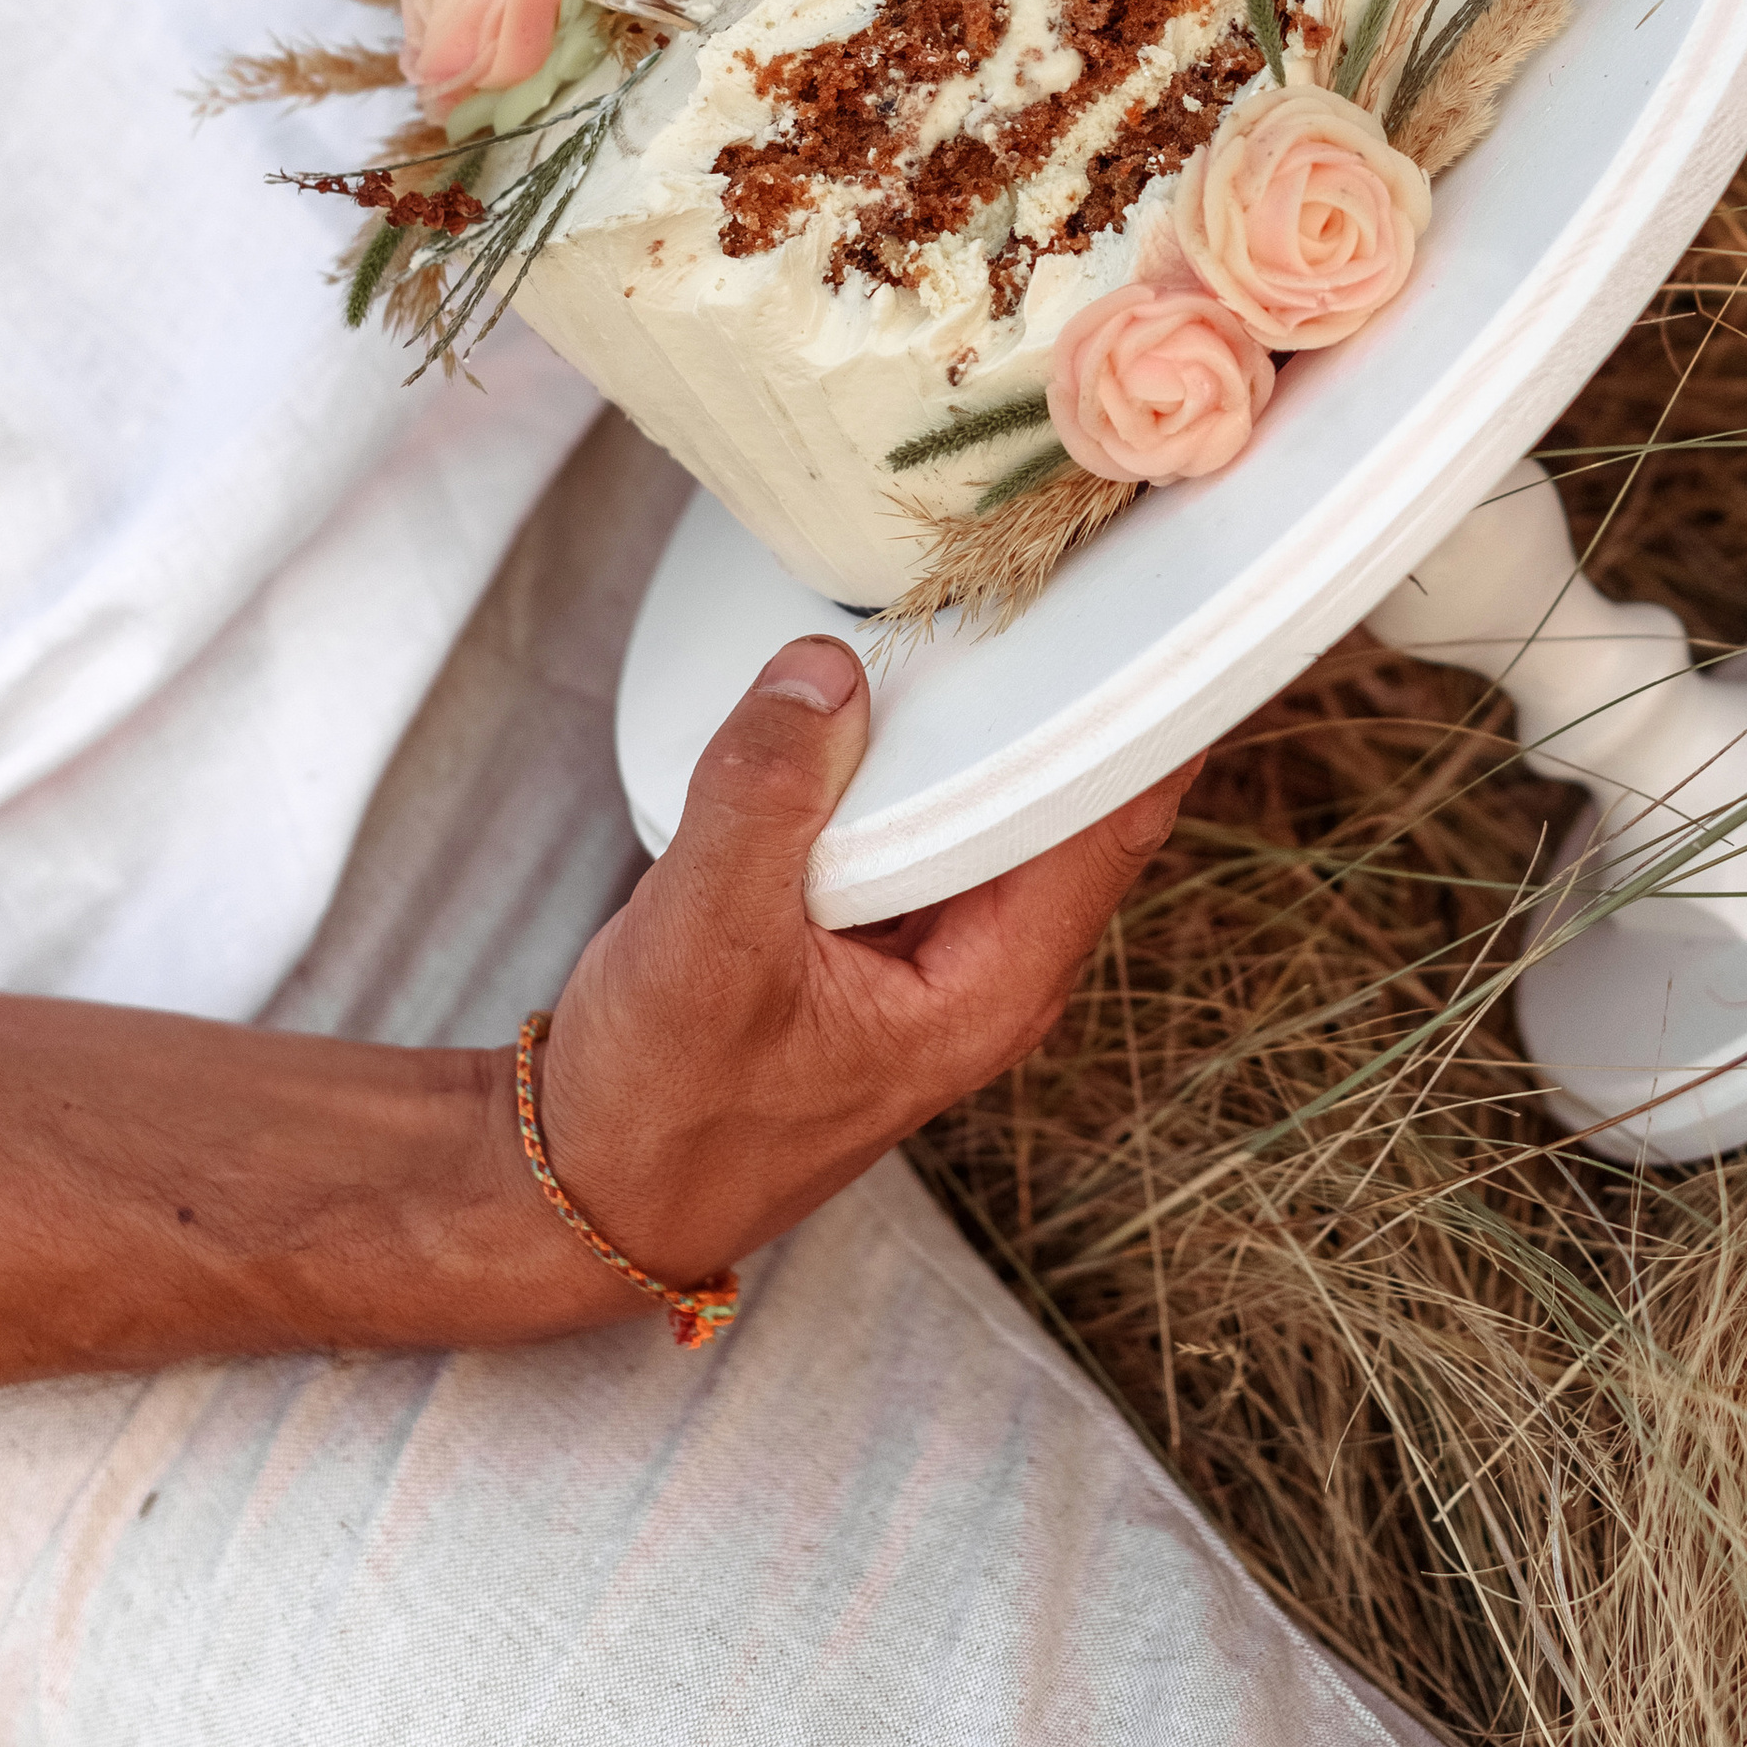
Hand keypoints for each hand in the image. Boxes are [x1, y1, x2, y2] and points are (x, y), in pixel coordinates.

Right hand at [510, 635, 1192, 1304]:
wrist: (591, 1188)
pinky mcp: (885, 928)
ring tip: (999, 592)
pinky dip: (926, 752)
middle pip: (1077, 798)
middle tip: (1072, 557)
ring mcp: (942, 948)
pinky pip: (937, 816)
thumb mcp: (697, 944)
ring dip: (994, 715)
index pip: (1113, 822)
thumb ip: (762, 800)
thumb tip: (824, 672)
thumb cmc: (657, 1107)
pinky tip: (900, 686)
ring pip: (1004, 802)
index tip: (1155, 594)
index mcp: (991, 989)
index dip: (1143, 708)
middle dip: (1079, 686)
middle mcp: (993, 968)